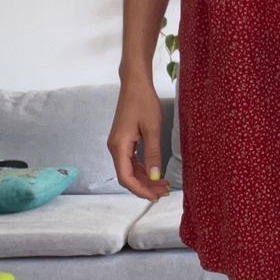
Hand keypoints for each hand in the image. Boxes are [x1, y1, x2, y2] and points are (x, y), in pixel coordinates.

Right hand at [107, 80, 169, 201]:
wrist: (135, 83)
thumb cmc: (144, 102)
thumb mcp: (152, 128)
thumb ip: (153, 153)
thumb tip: (155, 177)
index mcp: (119, 146)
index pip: (126, 177)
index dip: (140, 190)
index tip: (156, 196)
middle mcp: (114, 147)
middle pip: (127, 175)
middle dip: (145, 186)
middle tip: (164, 192)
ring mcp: (118, 144)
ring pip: (129, 169)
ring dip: (145, 178)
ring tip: (163, 184)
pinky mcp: (123, 139)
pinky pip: (131, 160)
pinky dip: (143, 168)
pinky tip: (155, 172)